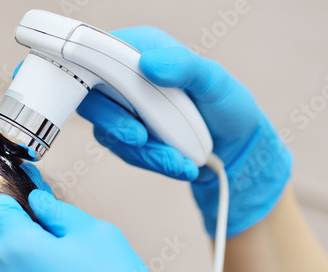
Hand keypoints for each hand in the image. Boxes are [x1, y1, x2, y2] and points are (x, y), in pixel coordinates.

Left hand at [0, 189, 178, 271]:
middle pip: (5, 238)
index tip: (13, 184)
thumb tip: (37, 201)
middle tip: (65, 239)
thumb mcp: (96, 234)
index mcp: (15, 247)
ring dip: (32, 263)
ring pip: (11, 268)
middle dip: (30, 232)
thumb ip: (59, 211)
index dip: (3, 189)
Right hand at [77, 26, 291, 236]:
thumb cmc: (226, 104)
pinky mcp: (127, 138)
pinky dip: (152, 162)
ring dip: (145, 152)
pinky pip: (126, 152)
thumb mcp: (214, 81)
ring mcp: (123, 111)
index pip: (102, 55)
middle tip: (141, 139)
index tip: (114, 93)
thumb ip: (185, 67)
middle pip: (94, 99)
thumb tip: (149, 64)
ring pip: (109, 133)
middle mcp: (126, 79)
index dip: (96, 72)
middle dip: (117, 124)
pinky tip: (179, 165)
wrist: (233, 145)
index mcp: (141, 51)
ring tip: (179, 161)